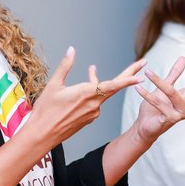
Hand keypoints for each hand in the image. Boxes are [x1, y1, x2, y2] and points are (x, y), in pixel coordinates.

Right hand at [28, 46, 144, 145]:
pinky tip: (81, 90)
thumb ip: (65, 66)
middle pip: (115, 87)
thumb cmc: (45, 110)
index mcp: (86, 94)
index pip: (112, 85)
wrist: (41, 135)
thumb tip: (71, 50)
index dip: (128, 80)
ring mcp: (92, 113)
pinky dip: (92, 93)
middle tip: (143, 64)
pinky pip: (95, 102)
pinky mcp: (88, 119)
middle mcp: (94, 105)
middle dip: (129, 75)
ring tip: (92, 69)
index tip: (141, 75)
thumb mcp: (53, 85)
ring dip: (98, 83)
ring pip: (101, 94)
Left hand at [131, 56, 184, 142]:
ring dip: (160, 83)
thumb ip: (174, 74)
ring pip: (173, 94)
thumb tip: (183, 57)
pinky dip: (147, 96)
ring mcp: (179, 116)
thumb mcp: (165, 88)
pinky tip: (138, 88)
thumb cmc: (156, 108)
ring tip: (148, 72)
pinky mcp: (167, 121)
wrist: (144, 127)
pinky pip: (158, 104)